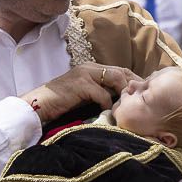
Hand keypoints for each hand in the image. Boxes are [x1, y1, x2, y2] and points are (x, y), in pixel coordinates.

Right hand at [20, 63, 138, 124]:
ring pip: (115, 78)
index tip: (143, 94)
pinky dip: (108, 104)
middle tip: (142, 100)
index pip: (120, 70)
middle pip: (121, 71)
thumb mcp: (84, 95)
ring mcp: (85, 74)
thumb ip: (100, 93)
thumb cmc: (61, 104)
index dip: (133, 80)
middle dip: (133, 85)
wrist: (39, 105)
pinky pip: (102, 94)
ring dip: (123, 93)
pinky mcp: (80, 84)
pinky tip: (109, 113)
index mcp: (92, 68)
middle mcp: (90, 67)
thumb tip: (120, 102)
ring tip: (128, 106)